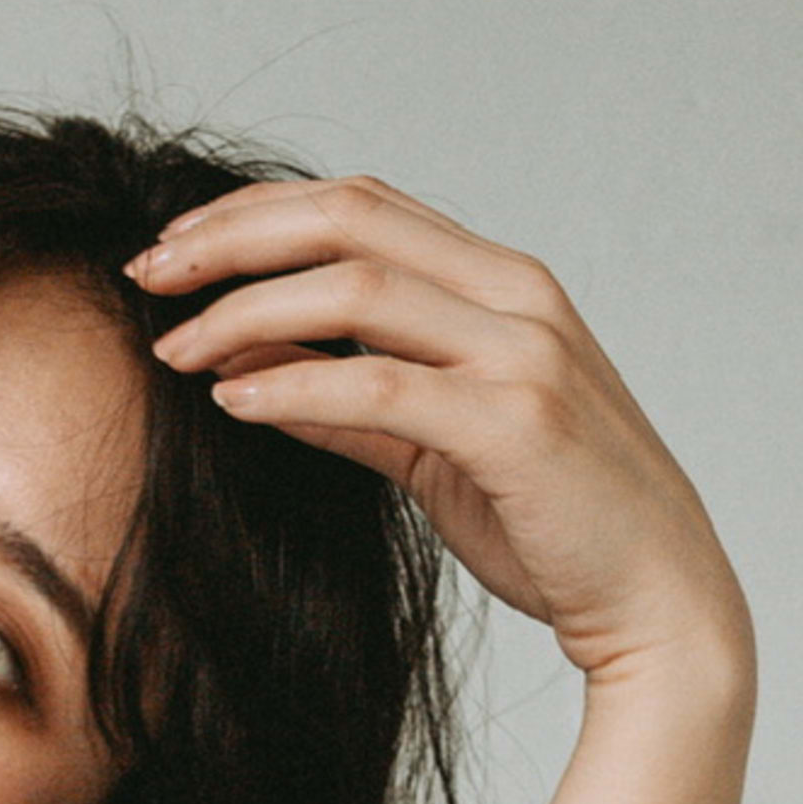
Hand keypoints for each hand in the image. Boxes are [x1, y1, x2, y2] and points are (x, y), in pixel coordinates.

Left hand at [130, 175, 750, 697]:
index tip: (174, 252)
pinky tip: (232, 401)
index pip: (363, 204)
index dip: (257, 214)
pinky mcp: (514, 424)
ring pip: (358, 286)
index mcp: (501, 284)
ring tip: (171, 351)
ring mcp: (521, 353)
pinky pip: (380, 385)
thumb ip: (356, 406)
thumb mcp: (437, 453)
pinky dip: (296, 384)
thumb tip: (253, 375)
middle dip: (234, 237)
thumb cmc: (553, 528)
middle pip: (350, 218)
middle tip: (146, 275)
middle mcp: (515, 296)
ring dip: (247, 310)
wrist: (656, 599)